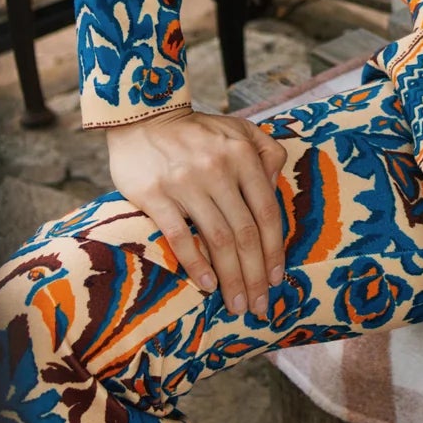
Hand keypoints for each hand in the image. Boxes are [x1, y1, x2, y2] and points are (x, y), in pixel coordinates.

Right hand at [106, 108, 287, 318]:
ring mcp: (187, 183)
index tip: (278, 279)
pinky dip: (196, 264)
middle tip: (260, 306)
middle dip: (256, 275)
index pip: (266, 212)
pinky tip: (206, 285)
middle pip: (245, 233)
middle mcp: (218, 170)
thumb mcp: (240, 129)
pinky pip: (180, 236)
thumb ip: (267, 152)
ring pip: (218, 240)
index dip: (275, 250)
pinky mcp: (156, 195)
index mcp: (242, 156)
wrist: (143, 117)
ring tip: (237, 304)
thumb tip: (276, 189)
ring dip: (231, 278)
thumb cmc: (197, 131)